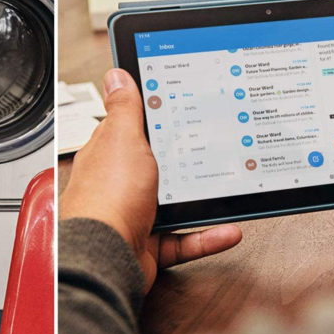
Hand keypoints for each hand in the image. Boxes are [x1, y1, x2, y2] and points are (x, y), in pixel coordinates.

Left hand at [61, 69, 242, 292]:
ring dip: (204, 199)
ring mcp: (134, 215)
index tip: (187, 108)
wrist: (102, 259)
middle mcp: (119, 184)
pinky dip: (207, 236)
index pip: (133, 127)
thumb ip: (125, 109)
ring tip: (230, 188)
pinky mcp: (148, 245)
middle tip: (218, 147)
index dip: (158, 116)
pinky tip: (229, 229)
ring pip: (176, 204)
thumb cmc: (105, 200)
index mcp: (109, 153)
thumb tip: (117, 75)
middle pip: (158, 166)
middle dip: (187, 160)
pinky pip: (184, 239)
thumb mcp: (122, 140)